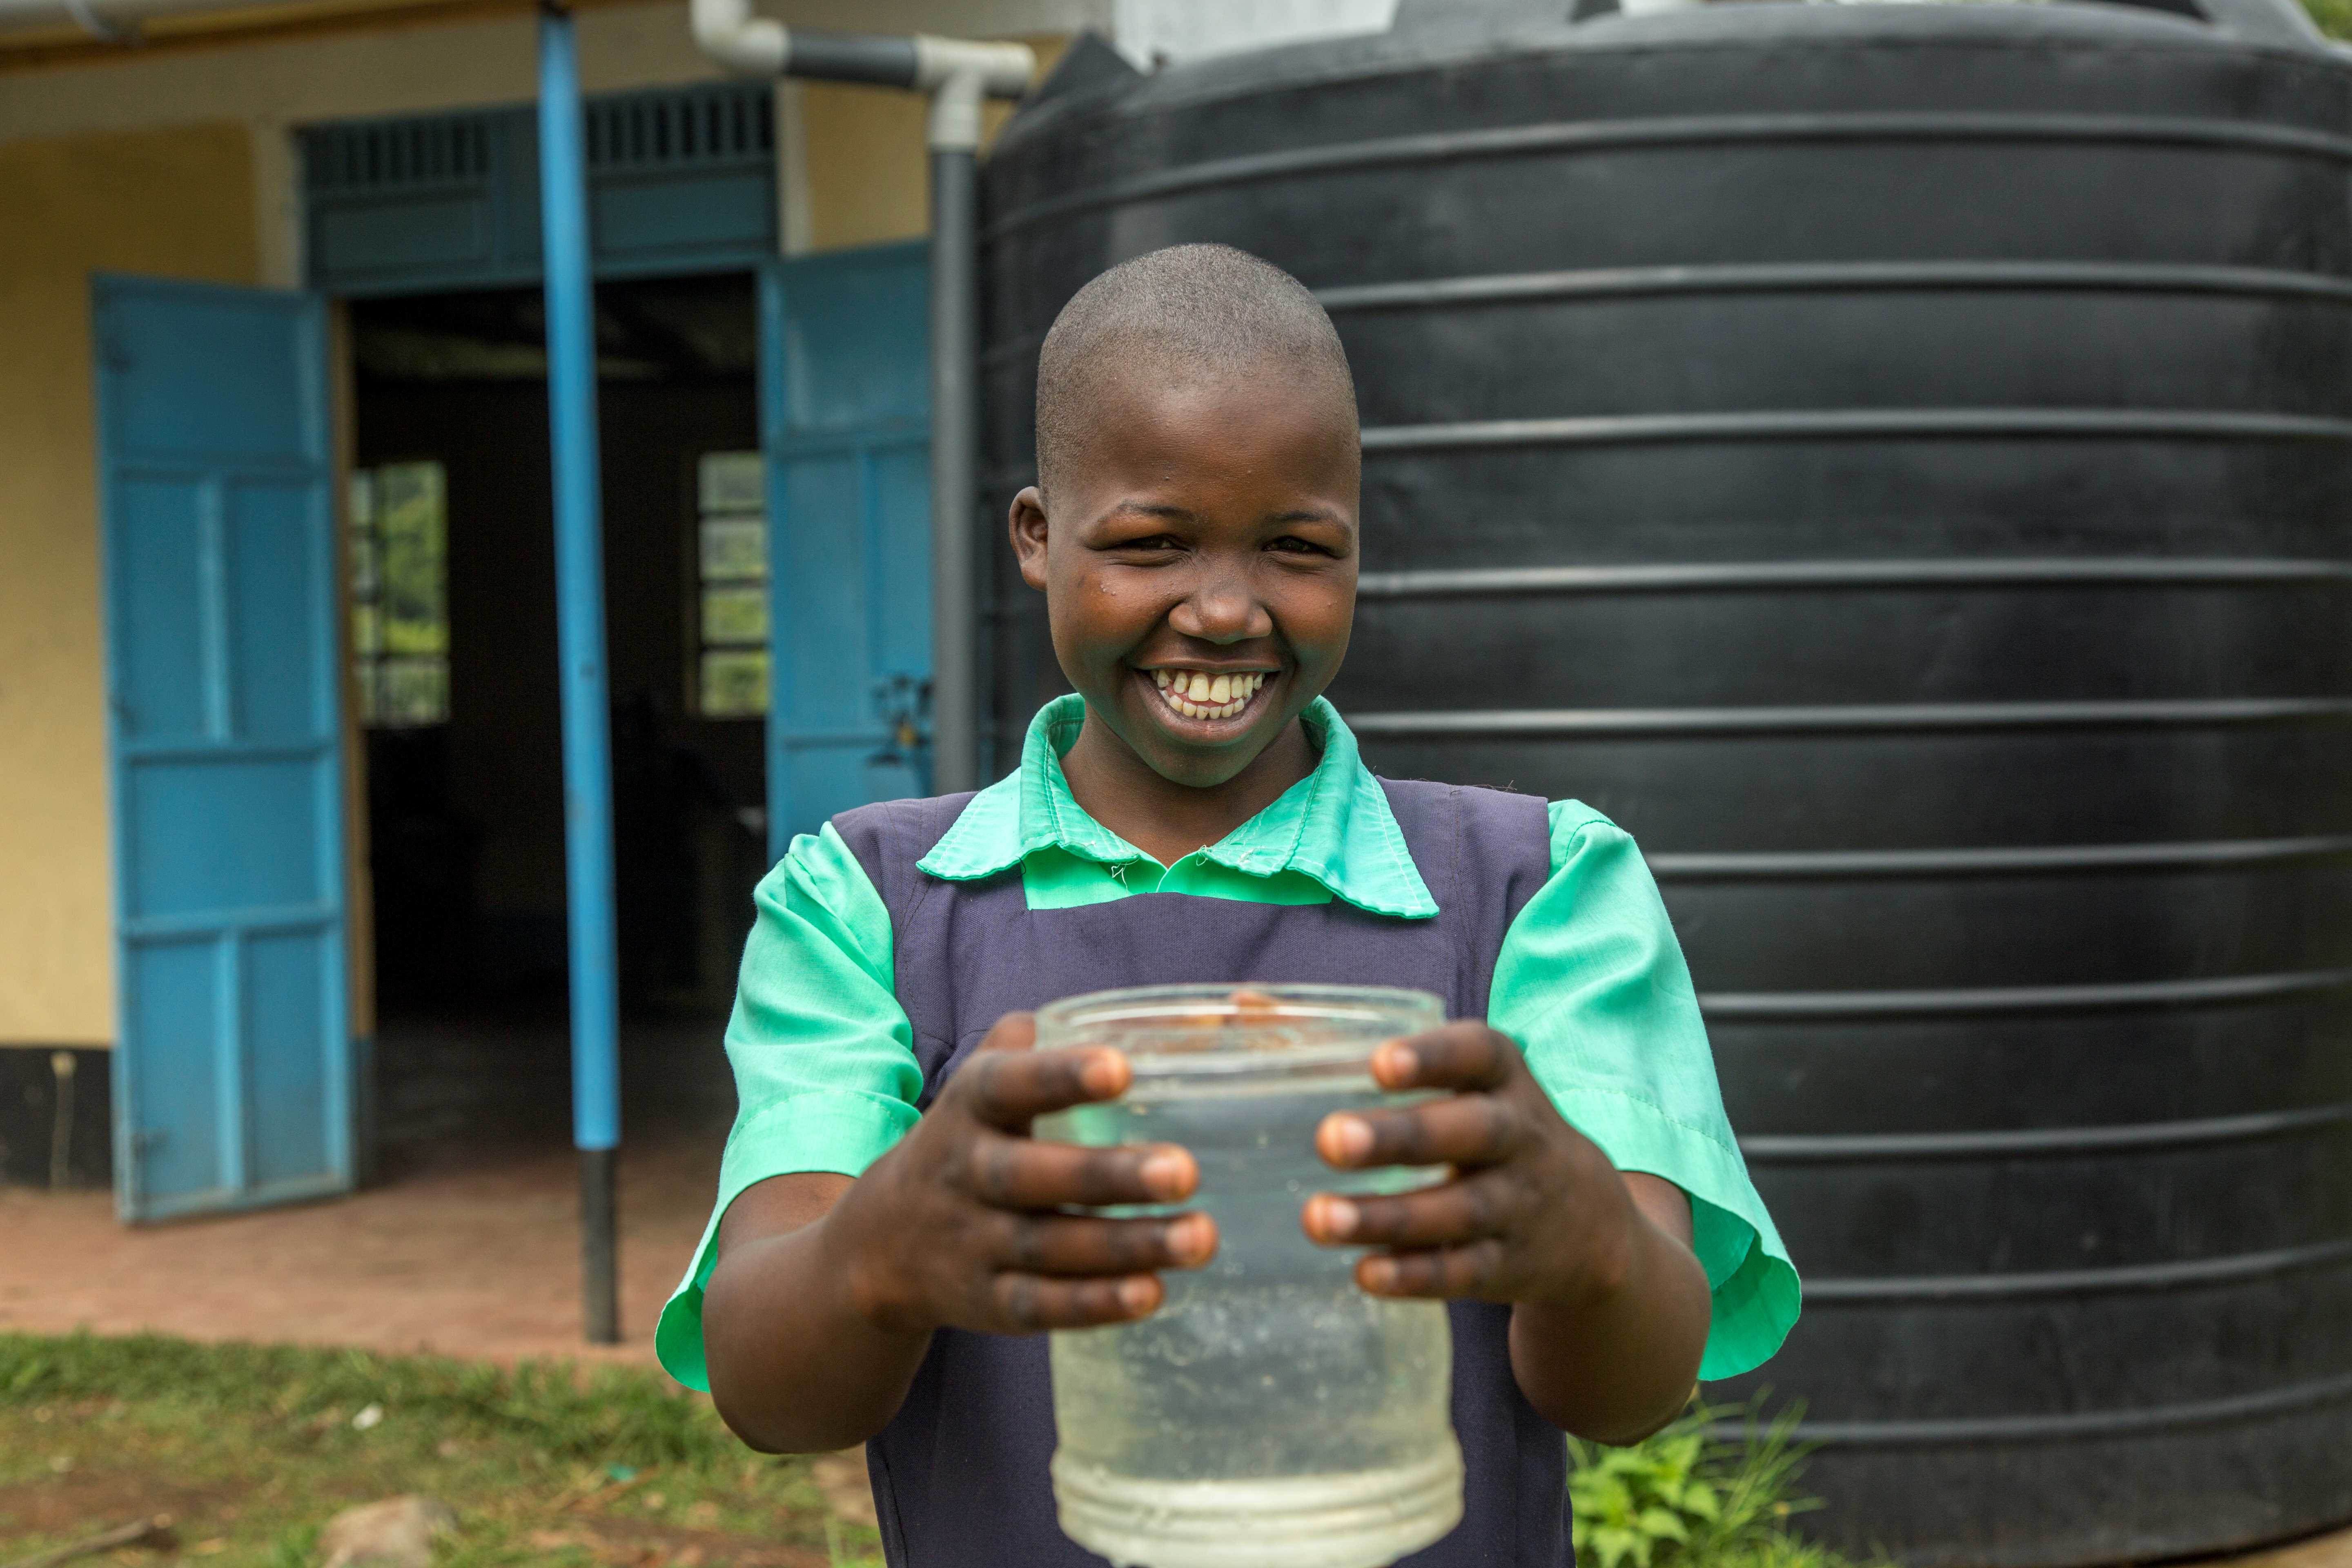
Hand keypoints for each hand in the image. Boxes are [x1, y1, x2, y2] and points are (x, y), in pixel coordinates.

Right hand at [822, 1013, 1217, 1335]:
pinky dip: (1094, 1306)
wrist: (879, 1245)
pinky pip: (1041, 1307)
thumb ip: (1043, 1043)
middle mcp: (968, 1174)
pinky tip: (1152, 1293)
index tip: (1119, 1068)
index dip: (1059, 1076)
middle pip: (1031, 1176)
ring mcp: (975, 1244)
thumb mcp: (983, 1084)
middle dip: (1106, 1175)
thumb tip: (1151, 1013)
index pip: (1008, 1085)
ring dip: (1126, 1246)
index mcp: (970, 1106)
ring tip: (1200, 1236)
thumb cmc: (967, 1141)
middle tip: (1184, 1171)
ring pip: (1048, 1248)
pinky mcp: (989, 1304)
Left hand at [1302, 1023, 1638, 1308]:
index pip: (1480, 1055)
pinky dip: (1416, 1275)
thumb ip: (1367, 1044)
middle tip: (1330, 1138)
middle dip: (1402, 1137)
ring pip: (1459, 1211)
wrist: (1590, 1225)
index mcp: (1505, 1080)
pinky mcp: (1512, 1267)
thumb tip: (1247, 1003)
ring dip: (1388, 1216)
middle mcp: (1521, 1138)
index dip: (1433, 1056)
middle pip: (1471, 1133)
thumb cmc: (1488, 1127)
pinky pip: (1464, 1273)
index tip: (1378, 1062)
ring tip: (1319, 1218)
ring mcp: (1521, 1207)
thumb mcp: (1465, 1082)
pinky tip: (1364, 1272)